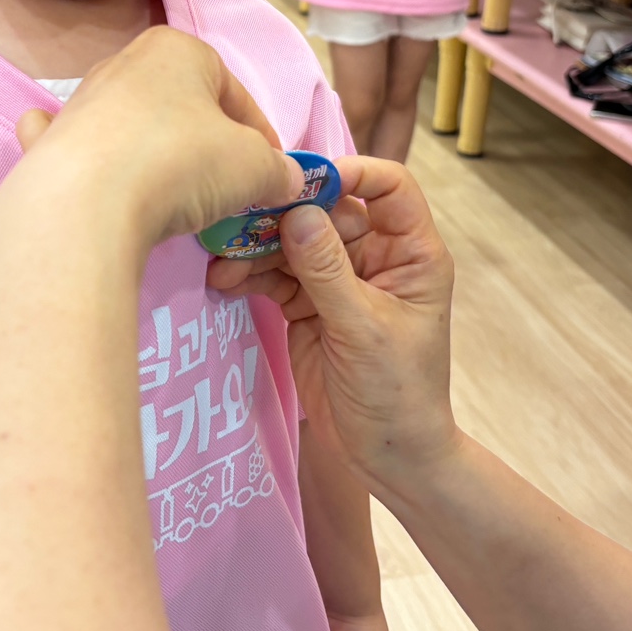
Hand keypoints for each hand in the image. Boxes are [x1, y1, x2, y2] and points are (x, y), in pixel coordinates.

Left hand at [13, 26, 304, 248]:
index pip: (235, 93)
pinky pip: (77, 146)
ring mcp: (81, 103)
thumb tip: (287, 181)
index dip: (262, 137)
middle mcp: (124, 64)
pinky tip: (97, 178)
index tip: (273, 175)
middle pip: (183, 108)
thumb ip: (278, 170)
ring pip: (135, 127)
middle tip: (228, 192)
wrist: (86, 204)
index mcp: (178, 49)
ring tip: (177, 203)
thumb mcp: (255, 168)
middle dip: (209, 146)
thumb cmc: (182, 164)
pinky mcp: (48, 143)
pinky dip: (90, 158)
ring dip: (158, 156)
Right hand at [211, 157, 456, 492]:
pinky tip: (222, 280)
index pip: (389, 187)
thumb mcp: (364, 329)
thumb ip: (328, 271)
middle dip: (285, 213)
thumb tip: (298, 213)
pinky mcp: (307, 306)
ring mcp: (338, 281)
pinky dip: (249, 276)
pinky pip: (275, 276)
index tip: (305, 180)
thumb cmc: (397, 393)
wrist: (386, 457)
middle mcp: (375, 257)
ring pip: (294, 243)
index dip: (351, 173)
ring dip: (258, 247)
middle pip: (328, 211)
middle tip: (241, 215)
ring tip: (221, 256)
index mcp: (411, 253)